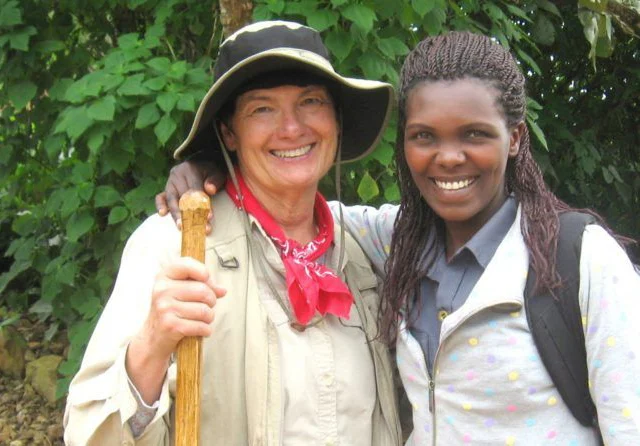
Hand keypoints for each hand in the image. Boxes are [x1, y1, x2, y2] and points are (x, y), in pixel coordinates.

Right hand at [126, 256, 226, 402]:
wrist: (150, 342)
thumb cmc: (170, 314)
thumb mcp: (179, 295)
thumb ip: (201, 287)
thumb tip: (223, 290)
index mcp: (163, 276)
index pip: (186, 263)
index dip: (202, 272)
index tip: (207, 279)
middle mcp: (161, 289)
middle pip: (204, 290)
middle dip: (210, 302)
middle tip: (204, 309)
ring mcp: (164, 307)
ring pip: (206, 309)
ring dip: (208, 319)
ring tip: (198, 322)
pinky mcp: (170, 326)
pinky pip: (202, 326)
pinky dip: (205, 331)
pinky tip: (198, 333)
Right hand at [155, 160, 225, 231]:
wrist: (201, 165)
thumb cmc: (210, 172)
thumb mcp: (216, 173)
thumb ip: (214, 180)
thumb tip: (210, 189)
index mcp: (189, 170)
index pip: (195, 189)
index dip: (202, 204)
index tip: (209, 217)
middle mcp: (177, 176)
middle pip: (183, 197)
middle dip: (191, 214)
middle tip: (196, 227)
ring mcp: (170, 183)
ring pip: (171, 200)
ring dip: (177, 215)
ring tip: (181, 227)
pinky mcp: (166, 190)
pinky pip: (160, 198)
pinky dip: (161, 205)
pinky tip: (162, 214)